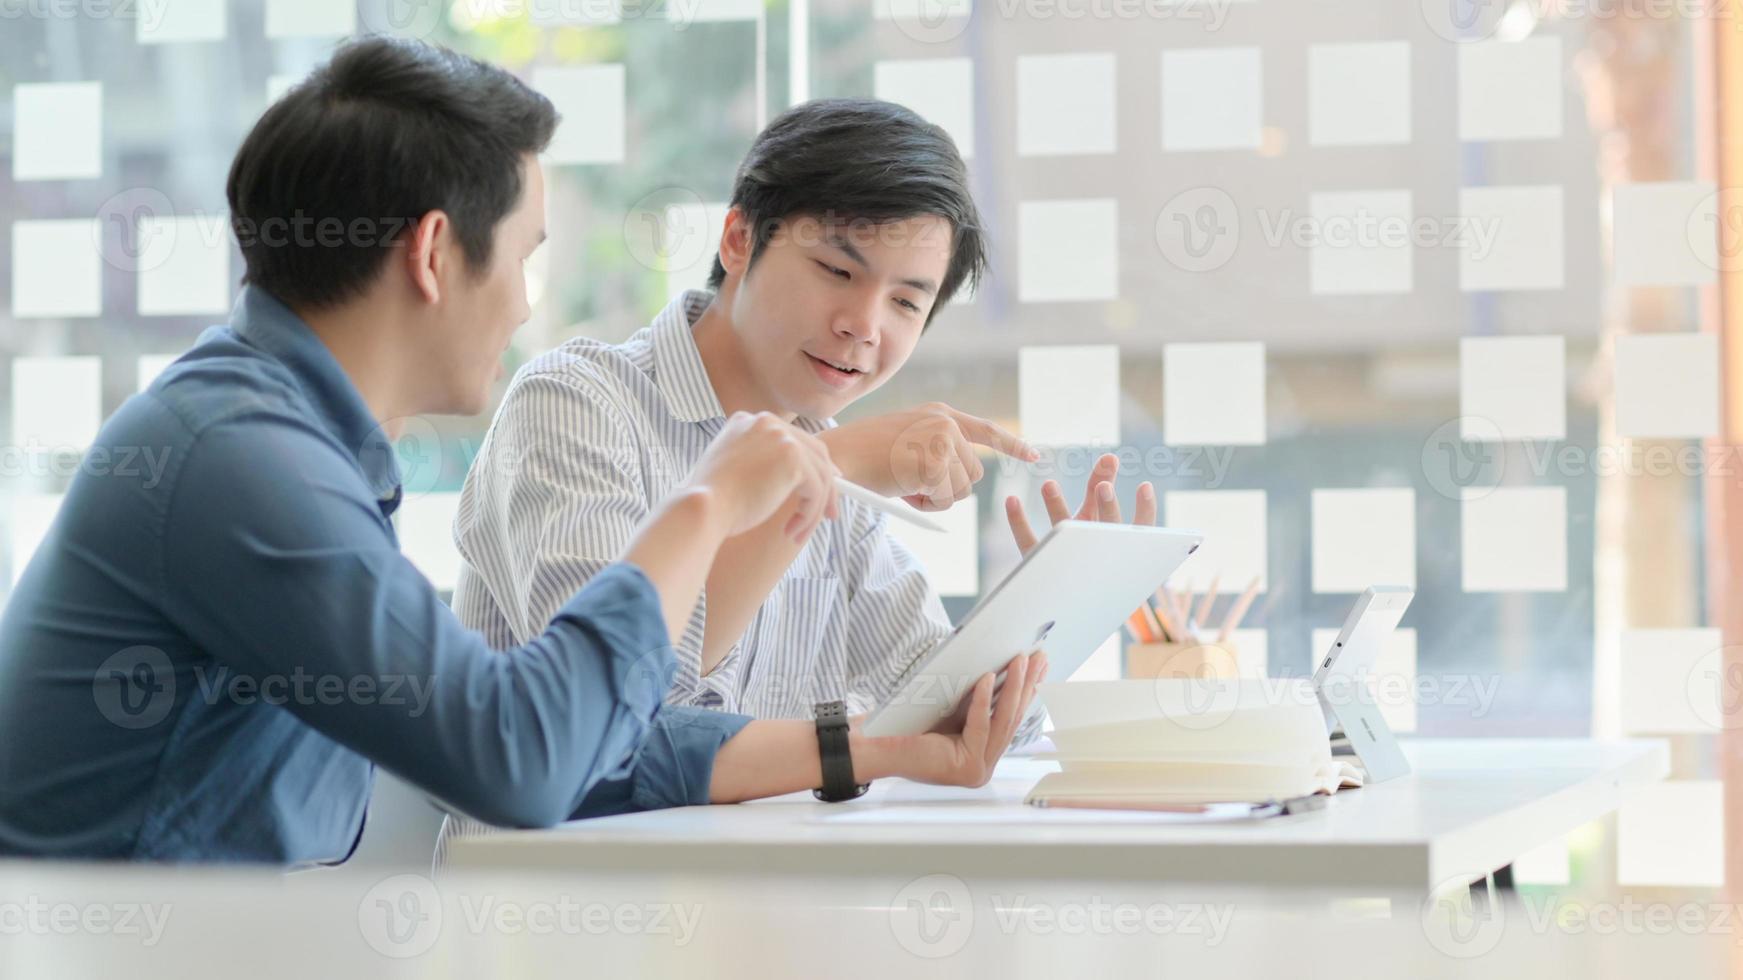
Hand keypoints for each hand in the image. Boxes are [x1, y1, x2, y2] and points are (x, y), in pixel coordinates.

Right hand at [687, 412, 839, 542]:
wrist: (702, 508)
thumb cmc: (710, 500)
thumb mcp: (734, 470)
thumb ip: (760, 464)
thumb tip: (795, 478)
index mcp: (748, 422)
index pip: (792, 438)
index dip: (811, 462)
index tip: (823, 483)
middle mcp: (767, 422)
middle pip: (814, 452)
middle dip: (826, 485)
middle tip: (829, 512)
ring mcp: (781, 438)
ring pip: (817, 476)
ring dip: (812, 511)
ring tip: (798, 534)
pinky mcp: (793, 460)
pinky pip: (816, 492)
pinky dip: (808, 517)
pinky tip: (791, 533)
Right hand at [820, 403, 1037, 511]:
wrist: (837, 458)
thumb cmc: (864, 458)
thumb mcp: (906, 445)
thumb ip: (937, 453)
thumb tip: (962, 483)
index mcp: (938, 413)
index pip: (985, 429)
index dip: (1012, 445)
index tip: (1035, 456)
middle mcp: (944, 421)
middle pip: (975, 472)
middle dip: (949, 489)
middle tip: (914, 486)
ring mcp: (941, 439)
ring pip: (963, 488)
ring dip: (937, 498)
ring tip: (906, 486)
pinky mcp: (935, 460)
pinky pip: (947, 499)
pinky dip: (927, 505)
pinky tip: (904, 492)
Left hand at [859, 652, 1046, 787]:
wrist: (873, 743)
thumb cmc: (905, 723)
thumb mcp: (951, 706)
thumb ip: (977, 698)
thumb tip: (1002, 667)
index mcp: (980, 753)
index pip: (1009, 718)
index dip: (1026, 689)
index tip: (1039, 664)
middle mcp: (982, 766)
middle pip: (1010, 719)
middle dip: (1027, 684)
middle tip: (1039, 656)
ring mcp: (977, 771)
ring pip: (1001, 722)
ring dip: (1013, 687)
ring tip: (1022, 659)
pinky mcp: (967, 768)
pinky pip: (980, 727)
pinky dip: (984, 700)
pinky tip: (988, 676)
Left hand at [1005, 452, 1155, 553]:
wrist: (1066, 600)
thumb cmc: (1086, 548)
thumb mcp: (1096, 517)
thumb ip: (1102, 485)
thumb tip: (1109, 456)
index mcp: (1118, 546)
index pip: (1139, 530)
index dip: (1145, 510)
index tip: (1145, 486)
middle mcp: (1095, 553)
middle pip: (1104, 531)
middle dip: (1106, 509)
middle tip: (1103, 488)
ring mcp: (1066, 558)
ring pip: (1064, 533)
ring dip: (1056, 507)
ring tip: (1048, 484)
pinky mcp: (1038, 563)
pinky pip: (1026, 542)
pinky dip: (1017, 522)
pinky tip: (1011, 500)